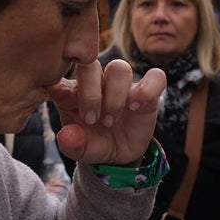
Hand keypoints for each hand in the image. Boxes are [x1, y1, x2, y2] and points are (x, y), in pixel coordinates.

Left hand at [48, 59, 164, 165]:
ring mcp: (121, 84)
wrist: (119, 154)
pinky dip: (147, 89)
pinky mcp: (146, 90)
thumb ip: (71, 144)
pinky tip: (136, 107)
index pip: (63, 76)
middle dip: (90, 93)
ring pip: (119, 68)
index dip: (63, 91)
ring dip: (114, 95)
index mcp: (72, 92)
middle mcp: (96, 82)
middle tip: (91, 120)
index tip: (67, 108)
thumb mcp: (80, 150)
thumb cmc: (94, 144)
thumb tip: (65, 135)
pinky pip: (155, 76)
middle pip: (91, 66)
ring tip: (109, 121)